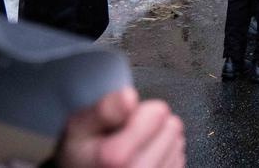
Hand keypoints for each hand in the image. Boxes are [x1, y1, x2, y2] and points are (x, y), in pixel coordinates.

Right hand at [58, 87, 184, 167]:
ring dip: (159, 142)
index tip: (121, 123)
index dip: (140, 110)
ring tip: (134, 151)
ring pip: (178, 143)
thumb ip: (104, 109)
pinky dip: (164, 157)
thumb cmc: (81, 154)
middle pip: (172, 127)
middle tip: (127, 137)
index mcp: (115, 158)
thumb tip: (129, 97)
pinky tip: (143, 161)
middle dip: (152, 126)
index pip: (158, 113)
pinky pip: (179, 159)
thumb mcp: (79, 126)